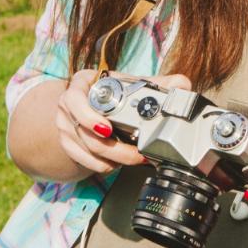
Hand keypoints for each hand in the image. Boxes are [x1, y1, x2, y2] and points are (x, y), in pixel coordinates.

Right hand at [55, 70, 190, 175]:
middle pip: (84, 134)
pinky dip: (103, 165)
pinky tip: (119, 163)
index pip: (74, 100)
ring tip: (134, 158)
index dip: (89, 117)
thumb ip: (160, 83)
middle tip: (137, 154)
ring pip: (85, 151)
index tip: (108, 129)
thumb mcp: (133, 82)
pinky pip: (84, 161)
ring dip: (111, 159)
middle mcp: (67, 106)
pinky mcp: (68, 144)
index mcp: (81, 84)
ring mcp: (65, 127)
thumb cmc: (114, 90)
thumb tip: (182, 85)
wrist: (92, 102)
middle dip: (113, 148)